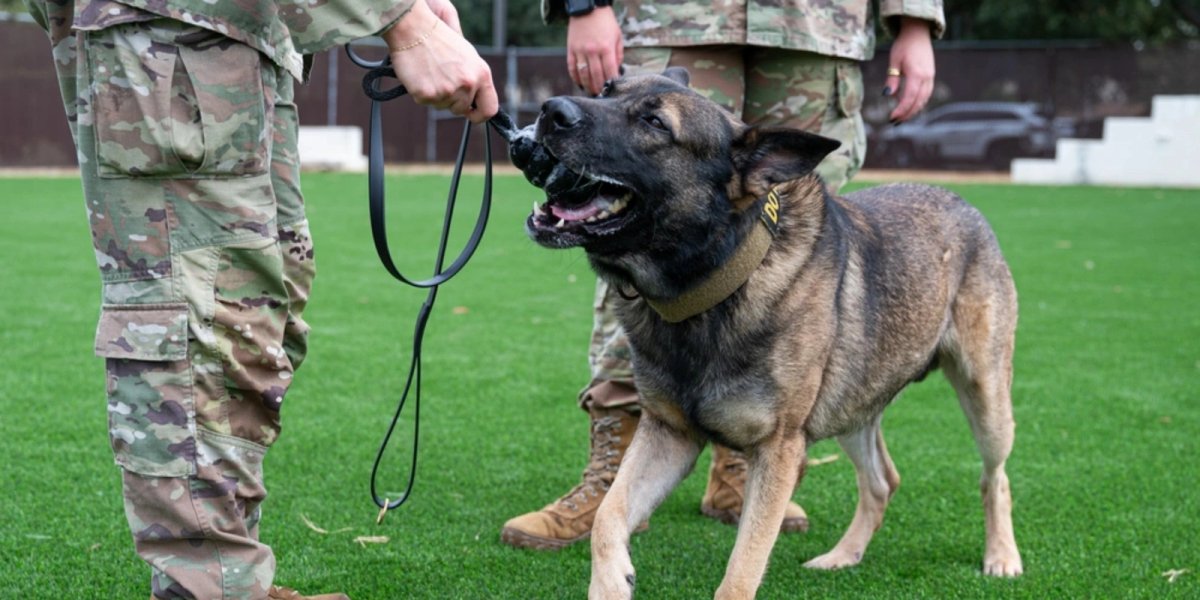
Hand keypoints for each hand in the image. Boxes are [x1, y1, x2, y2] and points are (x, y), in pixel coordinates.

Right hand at [385, 0, 498, 122]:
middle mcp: (468, 84)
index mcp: (482, 74)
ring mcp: (448, 91)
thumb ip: (475, 79)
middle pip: (461, 109)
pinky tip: (420, 75)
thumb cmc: (440, 40)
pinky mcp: (428, 95)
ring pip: (442, 106)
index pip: (490, 109)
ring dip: (436, 95)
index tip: (471, 113)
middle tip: (441, 80)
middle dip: (451, 101)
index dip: (480, 115)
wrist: (415, 29)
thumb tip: (476, 101)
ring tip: (431, 73)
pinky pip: (425, 103)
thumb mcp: (468, 56)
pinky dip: (421, 92)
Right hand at [567, 7, 622, 95]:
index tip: (613, 91)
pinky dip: (575, 77)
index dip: (612, 83)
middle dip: (599, 88)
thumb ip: (618, 54)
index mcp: (606, 48)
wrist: (588, 8)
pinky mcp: (571, 49)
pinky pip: (572, 67)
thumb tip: (616, 70)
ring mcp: (580, 51)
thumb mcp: (617, 36)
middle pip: (596, 76)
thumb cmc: (606, 22)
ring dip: (587, 86)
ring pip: (583, 74)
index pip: (610, 71)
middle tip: (601, 96)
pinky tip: (580, 83)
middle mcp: (592, 51)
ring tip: (591, 92)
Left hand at [884, 17, 934, 122]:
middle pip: (918, 101)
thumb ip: (892, 79)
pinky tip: (911, 106)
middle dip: (907, 114)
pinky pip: (927, 93)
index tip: (892, 118)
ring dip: (914, 110)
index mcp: (916, 73)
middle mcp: (926, 77)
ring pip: (924, 99)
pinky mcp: (931, 76)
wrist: (918, 33)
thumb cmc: (903, 46)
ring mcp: (931, 77)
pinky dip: (919, 102)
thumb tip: (887, 96)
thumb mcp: (894, 61)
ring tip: (902, 117)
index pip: (909, 97)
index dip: (901, 110)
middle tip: (895, 122)